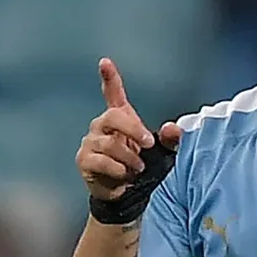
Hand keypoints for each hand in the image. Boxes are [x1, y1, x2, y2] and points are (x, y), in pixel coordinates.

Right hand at [75, 58, 182, 200]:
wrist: (127, 193)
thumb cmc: (143, 166)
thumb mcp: (162, 152)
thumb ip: (171, 139)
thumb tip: (172, 129)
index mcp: (120, 118)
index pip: (113, 93)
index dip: (110, 78)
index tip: (105, 62)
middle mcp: (101, 126)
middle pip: (112, 117)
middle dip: (133, 129)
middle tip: (149, 144)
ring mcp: (90, 142)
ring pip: (110, 144)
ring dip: (130, 158)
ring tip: (138, 169)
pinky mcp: (84, 160)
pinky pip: (101, 161)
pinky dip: (118, 170)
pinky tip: (125, 176)